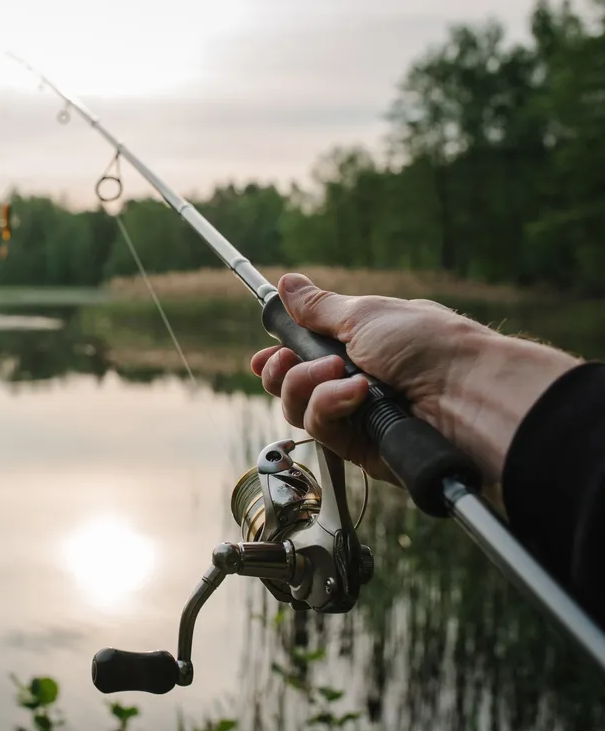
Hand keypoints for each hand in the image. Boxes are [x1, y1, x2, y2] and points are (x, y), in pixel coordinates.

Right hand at [249, 273, 578, 487]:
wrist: (468, 395)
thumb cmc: (429, 346)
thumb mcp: (364, 314)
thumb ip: (318, 308)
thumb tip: (287, 283)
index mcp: (360, 346)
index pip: (304, 355)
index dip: (278, 358)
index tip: (263, 357)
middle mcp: (355, 382)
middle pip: (291, 386)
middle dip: (284, 371)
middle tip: (290, 361)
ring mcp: (357, 416)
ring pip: (299, 409)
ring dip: (309, 386)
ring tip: (340, 375)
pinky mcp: (361, 447)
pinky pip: (321, 431)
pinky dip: (331, 407)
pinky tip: (357, 396)